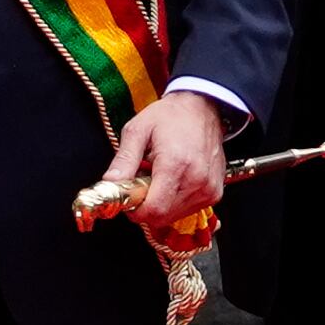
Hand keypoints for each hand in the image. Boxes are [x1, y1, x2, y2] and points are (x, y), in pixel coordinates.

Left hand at [98, 88, 228, 239]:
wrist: (203, 107)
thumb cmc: (171, 116)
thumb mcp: (138, 130)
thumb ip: (123, 160)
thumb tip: (109, 184)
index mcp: (176, 164)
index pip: (153, 210)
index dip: (135, 209)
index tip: (128, 196)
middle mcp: (196, 180)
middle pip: (162, 217)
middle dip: (145, 206)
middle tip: (142, 183)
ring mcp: (208, 189)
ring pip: (174, 216)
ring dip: (160, 204)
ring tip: (159, 178)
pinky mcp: (214, 193)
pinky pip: (187, 210)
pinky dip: (174, 202)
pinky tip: (173, 181)